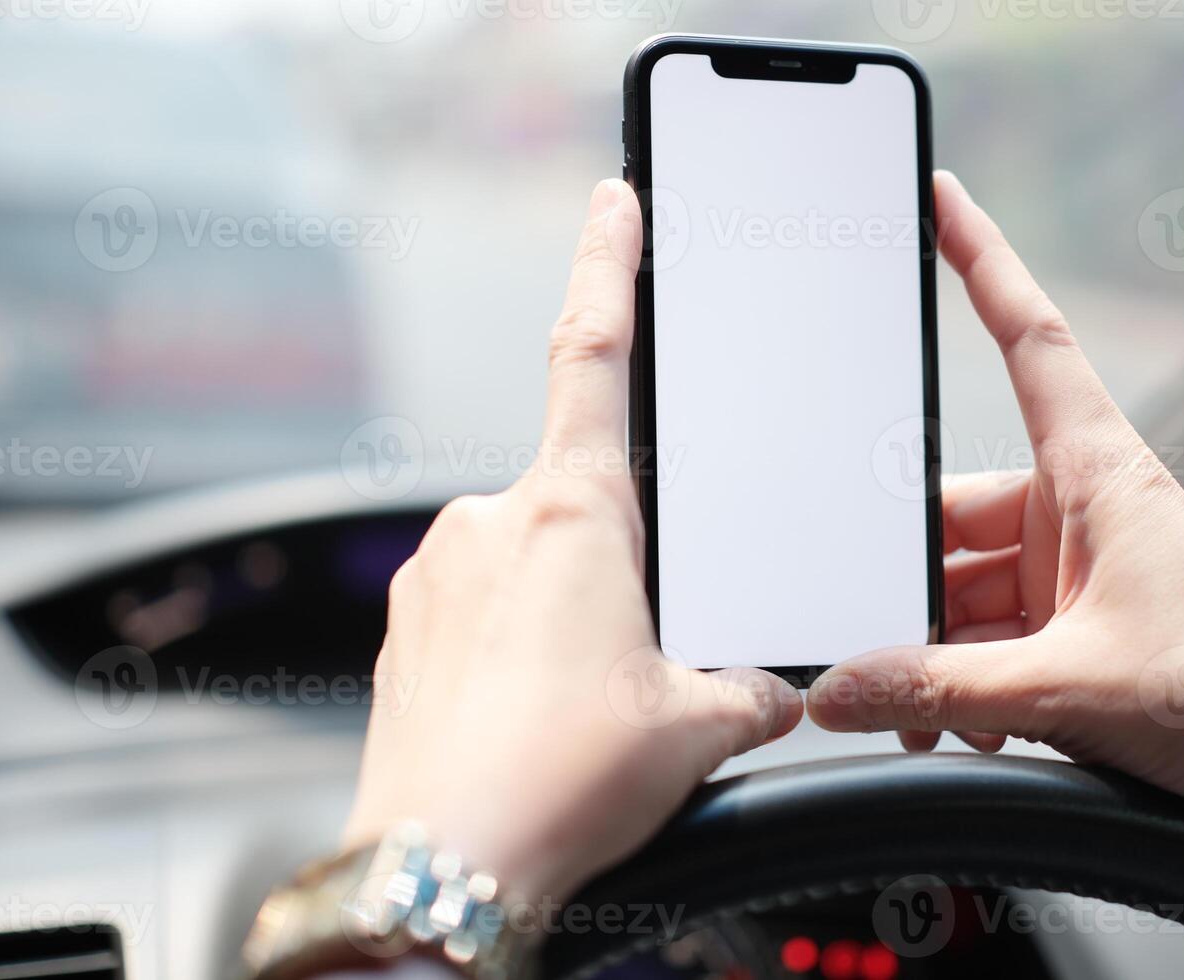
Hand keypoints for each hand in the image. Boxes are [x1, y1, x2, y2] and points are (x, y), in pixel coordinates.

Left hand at [342, 179, 801, 906]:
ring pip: (527, 563)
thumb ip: (749, 690)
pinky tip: (537, 716)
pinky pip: (478, 609)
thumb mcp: (692, 730)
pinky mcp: (405, 630)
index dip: (612, 265)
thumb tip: (778, 690)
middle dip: (621, 559)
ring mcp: (435, 576)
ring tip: (587, 706)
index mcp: (572, 515)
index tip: (616, 205)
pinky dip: (515, 645)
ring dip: (568, 613)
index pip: (595, 353)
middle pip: (578, 497)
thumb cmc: (554, 787)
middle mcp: (489, 524)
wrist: (438, 870)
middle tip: (638, 656)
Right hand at [807, 171, 1183, 975]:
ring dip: (933, 646)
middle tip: (869, 632)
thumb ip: (939, 691)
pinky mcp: (1072, 618)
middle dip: (910, 578)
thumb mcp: (1064, 687)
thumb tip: (842, 688)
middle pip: (955, 505)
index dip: (982, 261)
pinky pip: (987, 628)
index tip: (942, 200)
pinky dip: (960, 673)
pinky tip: (956, 723)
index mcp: (1095, 472)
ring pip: (965, 580)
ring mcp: (1074, 564)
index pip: (1030, 339)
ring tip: (922, 709)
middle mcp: (1080, 504)